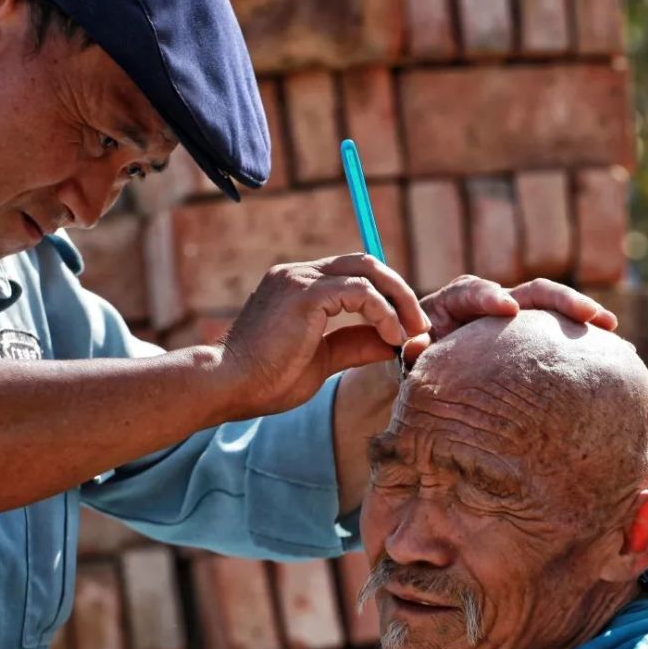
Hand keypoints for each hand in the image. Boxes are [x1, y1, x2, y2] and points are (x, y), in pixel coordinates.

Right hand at [217, 253, 430, 416]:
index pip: (354, 274)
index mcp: (298, 286)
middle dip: (400, 292)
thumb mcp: (322, 360)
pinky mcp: (305, 293)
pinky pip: (360, 292)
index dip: (386, 296)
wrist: (227, 385)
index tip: (406, 327)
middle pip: (366, 263)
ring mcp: (300, 279)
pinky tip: (391, 337)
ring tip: (411, 333)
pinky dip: (383, 313)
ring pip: (367, 271)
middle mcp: (298, 274)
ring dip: (398, 301)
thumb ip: (355, 344)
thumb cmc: (265, 380)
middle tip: (420, 326)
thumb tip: (394, 342)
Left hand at [404, 275, 617, 363]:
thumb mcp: (412, 355)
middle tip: (586, 314)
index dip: (489, 296)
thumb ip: (414, 349)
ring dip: (582, 313)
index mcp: (455, 303)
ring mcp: (518, 317)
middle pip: (529, 292)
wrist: (432, 369)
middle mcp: (492, 302)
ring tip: (610, 327)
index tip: (506, 307)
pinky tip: (620, 352)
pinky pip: (562, 331)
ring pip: (552, 308)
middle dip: (559, 299)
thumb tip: (414, 346)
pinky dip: (588, 338)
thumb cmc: (419, 360)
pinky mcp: (533, 335)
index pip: (472, 291)